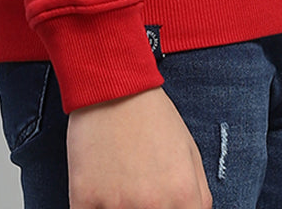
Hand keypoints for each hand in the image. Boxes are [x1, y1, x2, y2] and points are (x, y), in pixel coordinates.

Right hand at [67, 85, 212, 208]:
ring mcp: (116, 205)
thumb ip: (197, 197)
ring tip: (120, 189)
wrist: (114, 85)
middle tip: (138, 196)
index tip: (161, 208)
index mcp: (182, 196)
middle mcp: (152, 205)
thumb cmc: (152, 116)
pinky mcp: (84, 199)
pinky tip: (99, 190)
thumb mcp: (190, 153)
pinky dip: (94, 208)